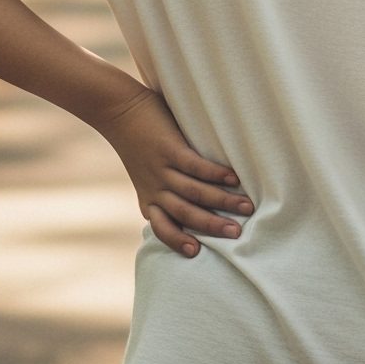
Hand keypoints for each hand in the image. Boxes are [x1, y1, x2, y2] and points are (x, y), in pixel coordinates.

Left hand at [96, 82, 253, 256]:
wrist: (117, 111)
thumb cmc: (138, 143)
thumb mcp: (145, 176)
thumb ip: (165, 193)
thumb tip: (197, 208)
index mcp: (149, 199)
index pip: (163, 228)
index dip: (178, 241)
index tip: (197, 252)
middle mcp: (155, 188)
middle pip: (186, 214)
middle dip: (213, 225)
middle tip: (237, 233)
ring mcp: (161, 169)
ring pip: (194, 192)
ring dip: (222, 201)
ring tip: (247, 207)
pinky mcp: (168, 148)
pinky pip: (193, 166)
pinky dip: (214, 174)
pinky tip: (233, 178)